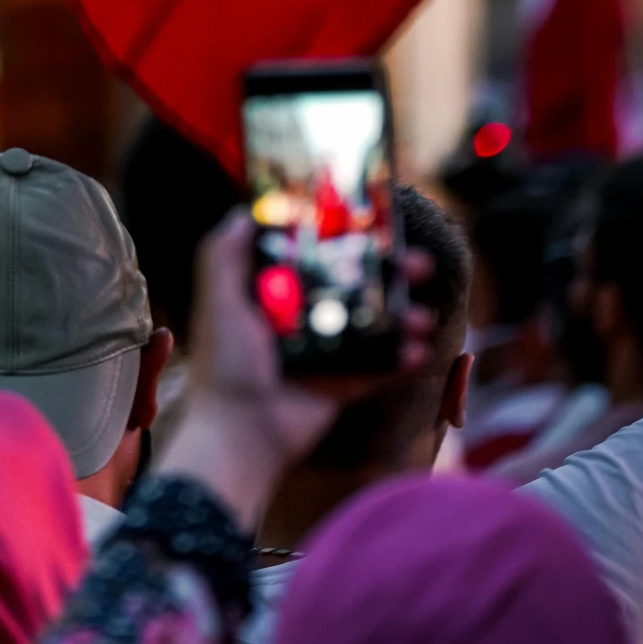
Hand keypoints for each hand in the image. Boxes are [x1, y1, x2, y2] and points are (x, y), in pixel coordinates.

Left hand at [157, 212, 436, 528]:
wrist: (239, 432)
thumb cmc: (225, 363)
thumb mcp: (218, 299)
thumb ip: (223, 254)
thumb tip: (245, 211)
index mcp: (276, 295)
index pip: (318, 257)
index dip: (348, 240)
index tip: (378, 223)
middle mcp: (303, 320)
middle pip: (356, 287)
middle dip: (391, 275)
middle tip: (419, 264)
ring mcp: (325, 354)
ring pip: (374, 326)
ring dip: (404, 317)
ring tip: (424, 315)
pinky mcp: (339, 386)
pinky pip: (377, 369)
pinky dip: (400, 360)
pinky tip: (419, 350)